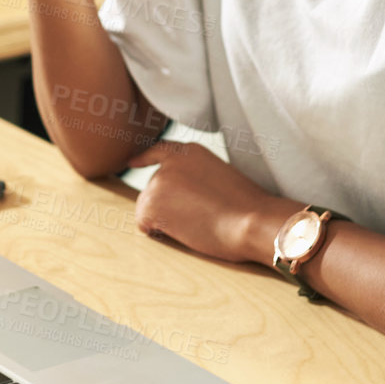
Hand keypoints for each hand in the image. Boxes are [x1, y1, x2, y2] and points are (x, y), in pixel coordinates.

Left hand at [126, 141, 301, 267]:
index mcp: (190, 151)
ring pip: (148, 207)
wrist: (252, 220)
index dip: (144, 158)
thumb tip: (180, 195)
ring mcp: (159, 180)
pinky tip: (184, 231)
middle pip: (153, 188)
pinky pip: (144, 223)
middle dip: (167, 206)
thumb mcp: (219, 177)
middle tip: (199, 216)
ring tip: (196, 223)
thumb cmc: (246, 208)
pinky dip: (158, 232)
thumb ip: (195, 177)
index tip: (132, 162)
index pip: (159, 150)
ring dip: (165, 220)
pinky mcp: (152, 202)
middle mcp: (170, 160)